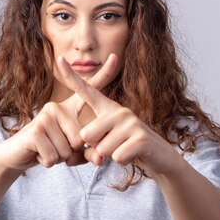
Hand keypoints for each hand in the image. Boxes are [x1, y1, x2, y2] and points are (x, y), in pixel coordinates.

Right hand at [0, 54, 118, 169]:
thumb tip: (99, 160)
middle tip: (53, 146)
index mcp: (68, 108)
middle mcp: (57, 107)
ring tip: (46, 149)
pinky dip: (48, 162)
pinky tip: (38, 154)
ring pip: (68, 150)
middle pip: (80, 139)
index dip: (103, 74)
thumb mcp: (71, 152)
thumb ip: (88, 153)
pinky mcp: (36, 130)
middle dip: (69, 152)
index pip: (88, 90)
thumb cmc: (47, 150)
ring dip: (58, 157)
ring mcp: (45, 116)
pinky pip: (54, 156)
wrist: (15, 155)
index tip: (114, 56)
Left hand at [56, 56, 176, 174]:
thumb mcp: (104, 147)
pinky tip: (132, 154)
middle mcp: (119, 110)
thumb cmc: (126, 149)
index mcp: (107, 108)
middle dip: (95, 148)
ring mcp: (131, 122)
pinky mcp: (140, 138)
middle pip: (87, 134)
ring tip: (124, 149)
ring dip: (110, 156)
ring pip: (101, 149)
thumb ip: (87, 151)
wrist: (159, 156)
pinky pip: (116, 156)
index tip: (60, 58)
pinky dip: (121, 161)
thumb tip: (78, 156)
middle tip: (113, 145)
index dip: (72, 76)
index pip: (86, 91)